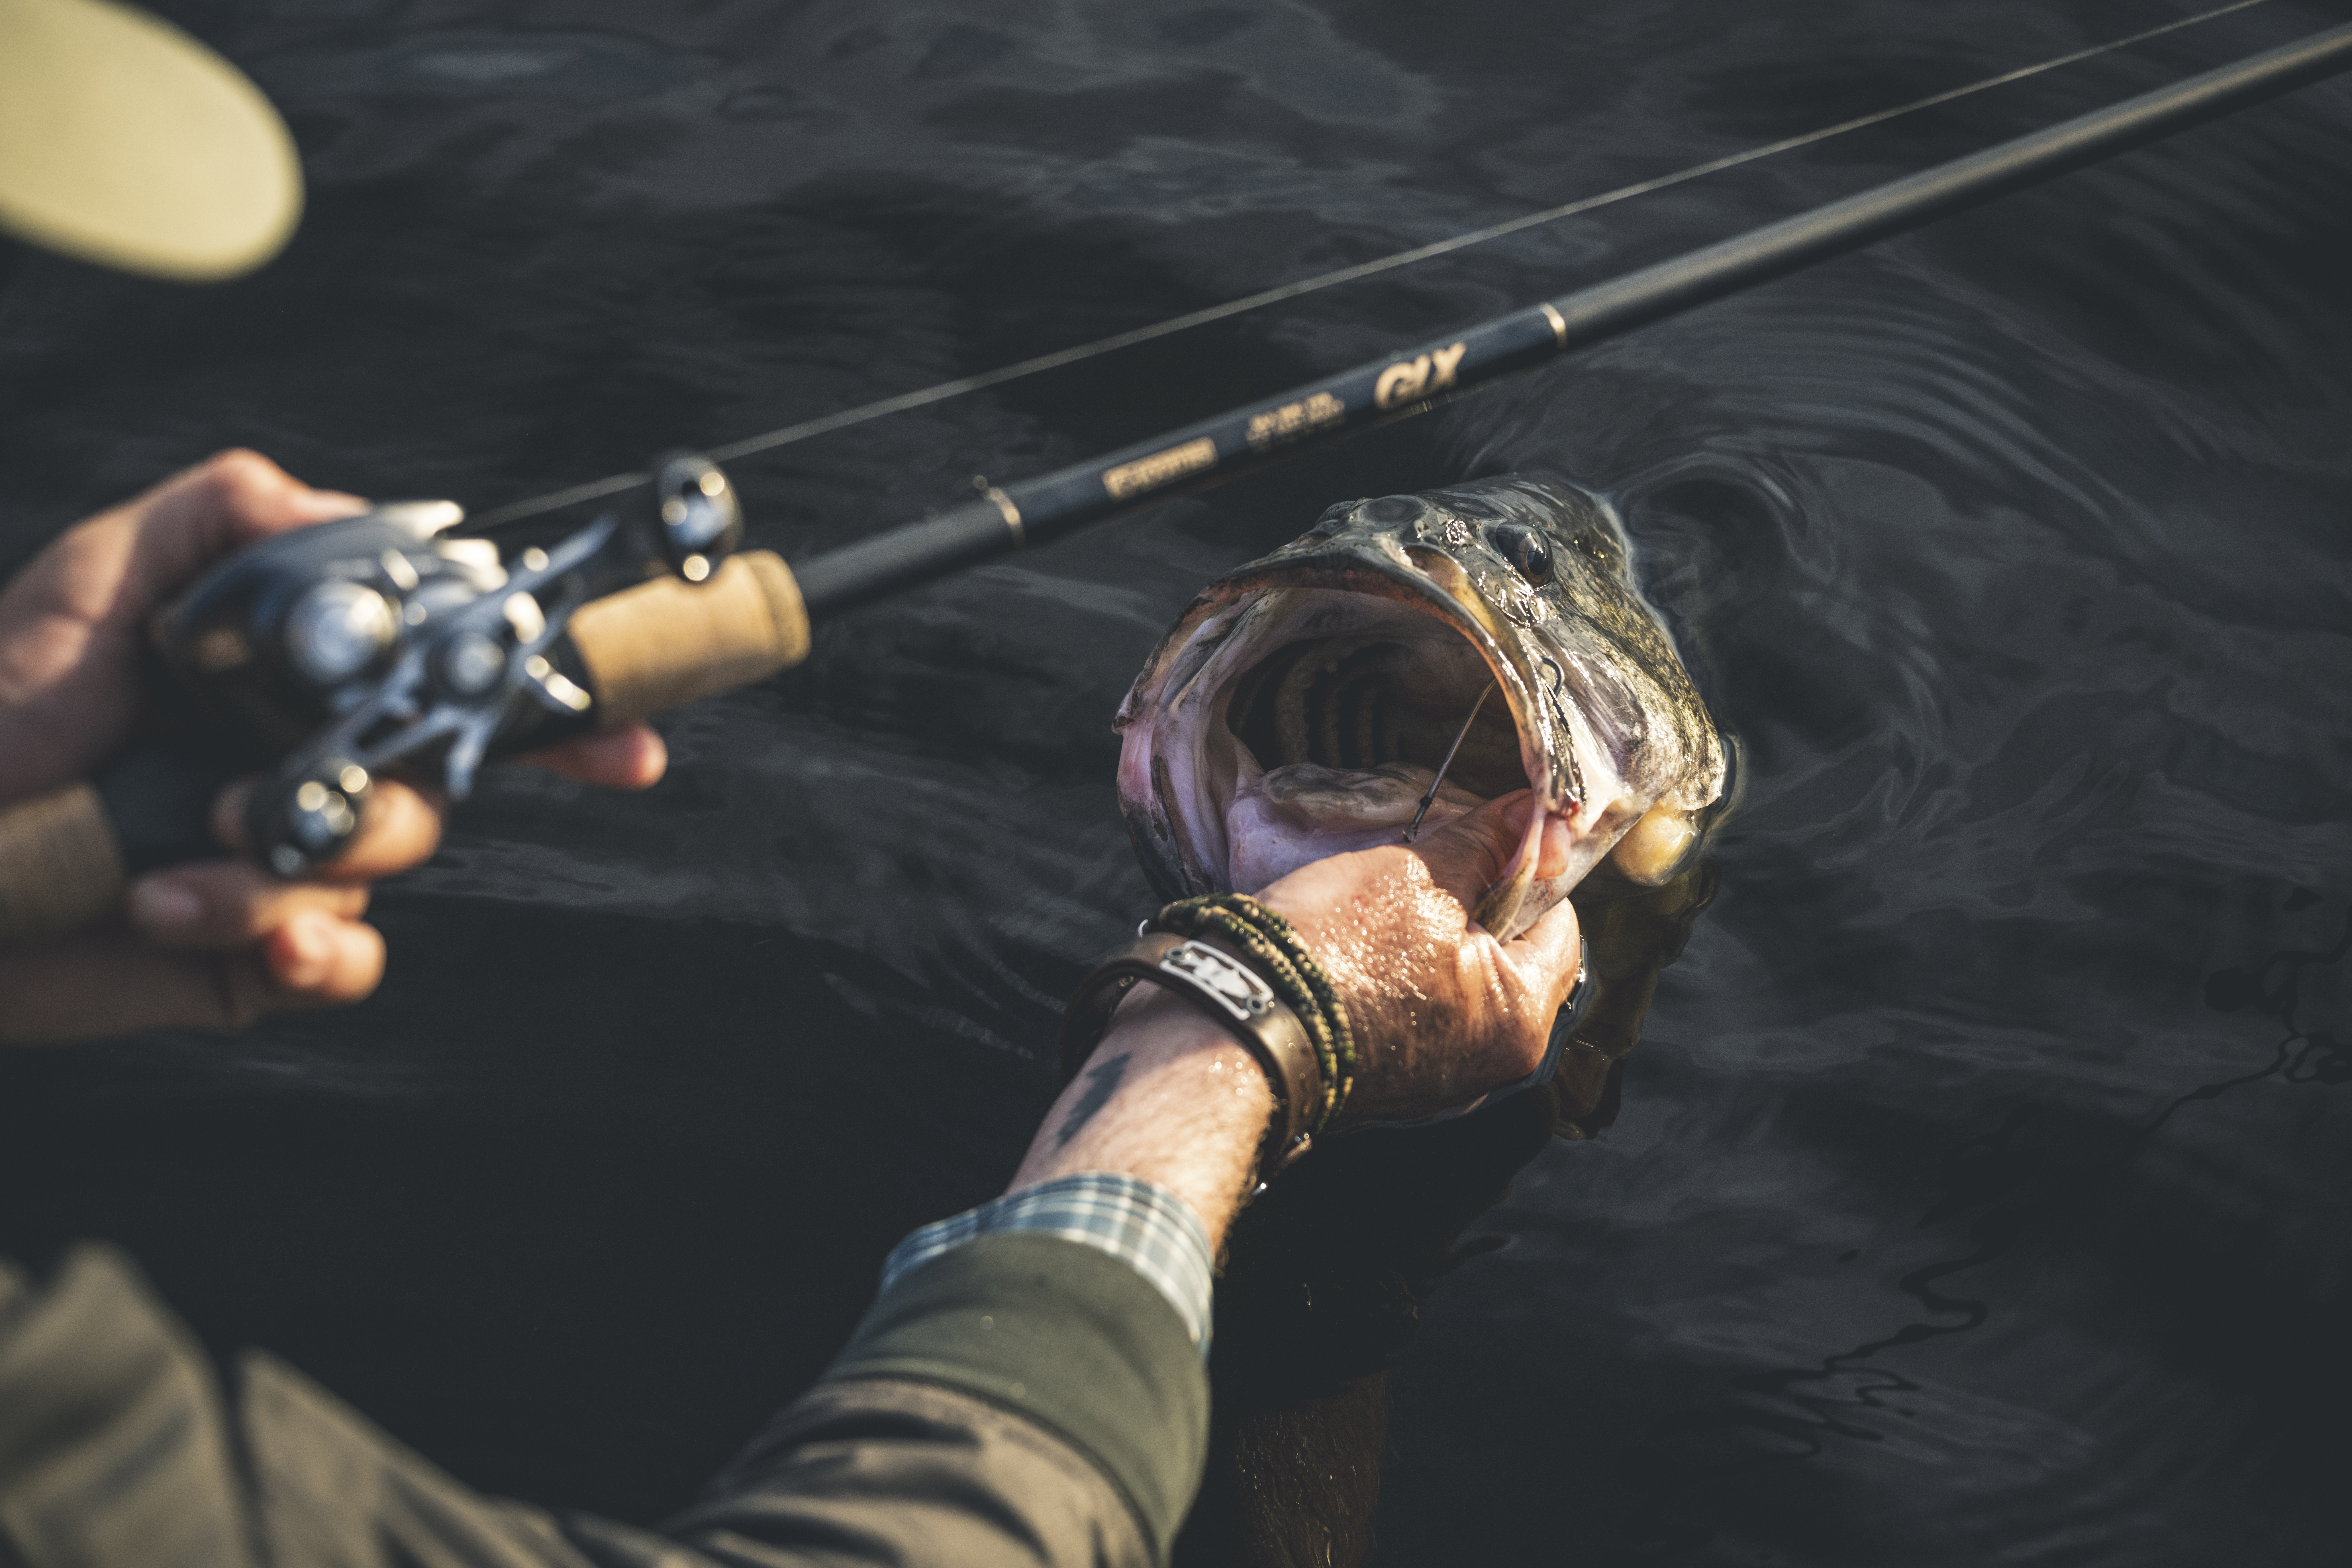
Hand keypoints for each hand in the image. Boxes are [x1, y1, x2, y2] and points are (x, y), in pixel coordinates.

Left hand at [0, 450, 666, 1042]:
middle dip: (394, 793)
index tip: (620, 738)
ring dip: (297, 866)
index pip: (452, 684)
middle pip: (443, 783)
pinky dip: (310, 948)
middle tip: (287, 795)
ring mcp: (295, 863)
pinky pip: (347, 960)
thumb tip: (344, 511)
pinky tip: (223, 928)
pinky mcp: (260, 952)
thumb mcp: (97, 580)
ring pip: (390, 869)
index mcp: (298, 682)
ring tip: (188, 859)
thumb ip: (219, 519)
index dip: (552, 710)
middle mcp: (314, 767)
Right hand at [1254, 788, 1581, 1126]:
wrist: (1236, 1019)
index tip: (1492, 841)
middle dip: (1478, 911)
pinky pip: (1417, 1022)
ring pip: (1461, 992)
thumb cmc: (1334, 948)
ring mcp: (1436, 1087)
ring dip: (1436, 946)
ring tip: (1385, 912)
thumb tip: (1529, 813)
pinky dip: (1400, 984)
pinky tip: (1361, 954)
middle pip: (1511, 965)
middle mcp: (1489, 1069)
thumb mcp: (1417, 875)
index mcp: (1518, 1022)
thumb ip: (1485, 845)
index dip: (1531, 874)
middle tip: (1430, 873)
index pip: (1561, 930)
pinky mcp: (1387, 1088)